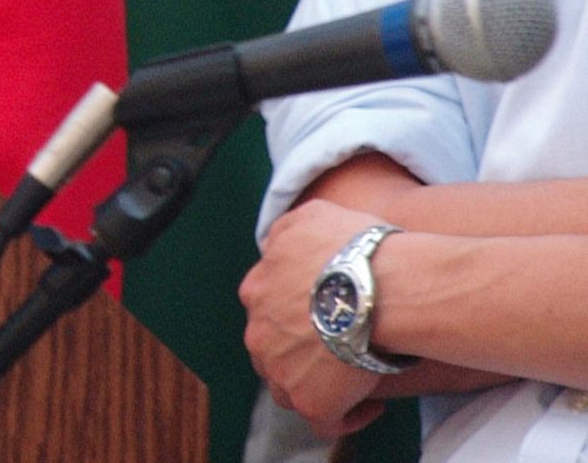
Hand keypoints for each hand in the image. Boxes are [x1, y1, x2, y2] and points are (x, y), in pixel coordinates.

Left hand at [242, 200, 389, 436]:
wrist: (382, 287)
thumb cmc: (353, 250)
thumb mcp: (309, 218)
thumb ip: (285, 233)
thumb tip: (273, 244)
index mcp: (256, 291)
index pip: (268, 309)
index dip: (297, 314)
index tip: (325, 316)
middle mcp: (258, 333)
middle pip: (273, 350)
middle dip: (301, 351)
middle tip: (340, 349)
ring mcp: (279, 370)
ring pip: (291, 386)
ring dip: (317, 384)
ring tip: (352, 380)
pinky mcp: (309, 401)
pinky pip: (325, 420)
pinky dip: (346, 416)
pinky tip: (369, 405)